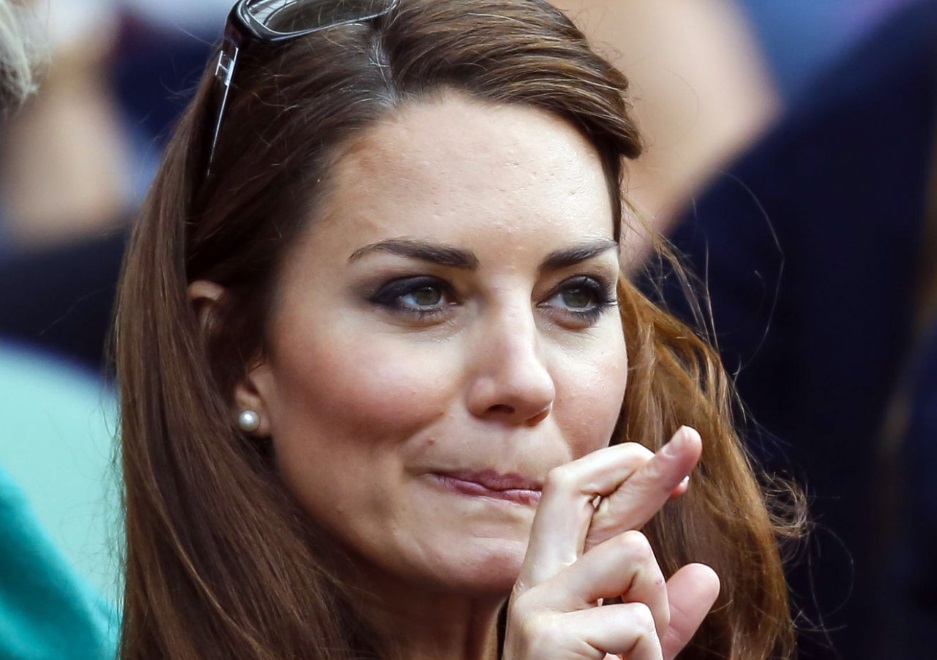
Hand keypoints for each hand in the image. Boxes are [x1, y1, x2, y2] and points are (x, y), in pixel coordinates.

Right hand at [503, 427, 720, 658]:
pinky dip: (650, 657)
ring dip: (657, 608)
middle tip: (691, 440)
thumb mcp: (639, 652)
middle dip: (639, 462)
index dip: (630, 470)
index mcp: (553, 580)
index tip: (683, 457)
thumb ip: (666, 616)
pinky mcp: (546, 636)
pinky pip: (638, 621)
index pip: (581, 501)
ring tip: (634, 658)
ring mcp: (534, 605)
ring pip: (632, 552)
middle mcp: (534, 582)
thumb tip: (706, 574)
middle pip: (569, 485)